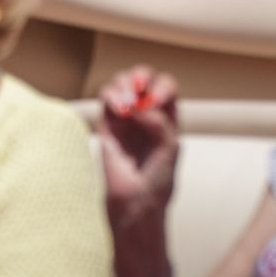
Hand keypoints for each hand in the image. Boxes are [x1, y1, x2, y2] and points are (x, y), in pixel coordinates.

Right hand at [97, 66, 180, 230]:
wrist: (136, 200)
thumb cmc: (158, 178)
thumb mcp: (170, 147)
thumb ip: (158, 122)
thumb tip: (136, 105)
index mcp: (166, 117)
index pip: (165, 86)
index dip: (161, 86)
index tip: (156, 101)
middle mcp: (145, 113)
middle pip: (142, 77)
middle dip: (140, 76)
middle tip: (138, 89)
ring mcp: (125, 117)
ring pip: (121, 83)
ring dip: (123, 86)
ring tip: (126, 106)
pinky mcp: (107, 123)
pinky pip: (105, 98)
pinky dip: (110, 96)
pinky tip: (118, 112)